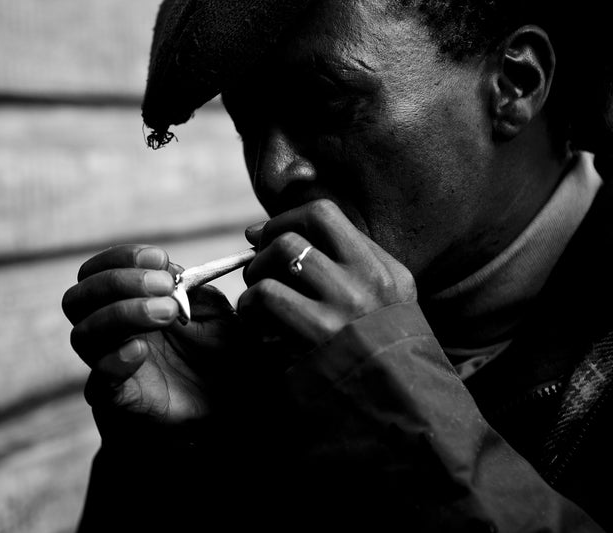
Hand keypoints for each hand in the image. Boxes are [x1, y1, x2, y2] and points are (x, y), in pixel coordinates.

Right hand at [62, 244, 239, 430]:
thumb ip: (194, 290)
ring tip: (167, 313)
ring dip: (123, 314)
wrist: (223, 409)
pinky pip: (97, 381)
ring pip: (83, 334)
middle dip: (118, 282)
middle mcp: (108, 332)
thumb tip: (172, 273)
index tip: (160, 259)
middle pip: (78, 298)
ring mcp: (108, 365)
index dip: (122, 259)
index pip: (97, 272)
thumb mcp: (214, 314)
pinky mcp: (118, 400)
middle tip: (165, 286)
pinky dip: (115, 361)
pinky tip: (141, 350)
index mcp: (125, 304)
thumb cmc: (216, 356)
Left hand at [239, 199, 416, 350]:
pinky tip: (259, 329)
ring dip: (255, 278)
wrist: (405, 415)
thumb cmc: (382, 363)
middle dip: (263, 251)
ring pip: (281, 256)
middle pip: (295, 234)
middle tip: (257, 275)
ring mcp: (345, 304)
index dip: (283, 219)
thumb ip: (348, 272)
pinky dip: (251, 309)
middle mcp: (368, 279)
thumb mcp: (386, 309)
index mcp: (385, 270)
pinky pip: (266, 295)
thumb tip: (269, 235)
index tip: (263, 236)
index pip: (324, 213)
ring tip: (257, 305)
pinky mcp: (318, 332)